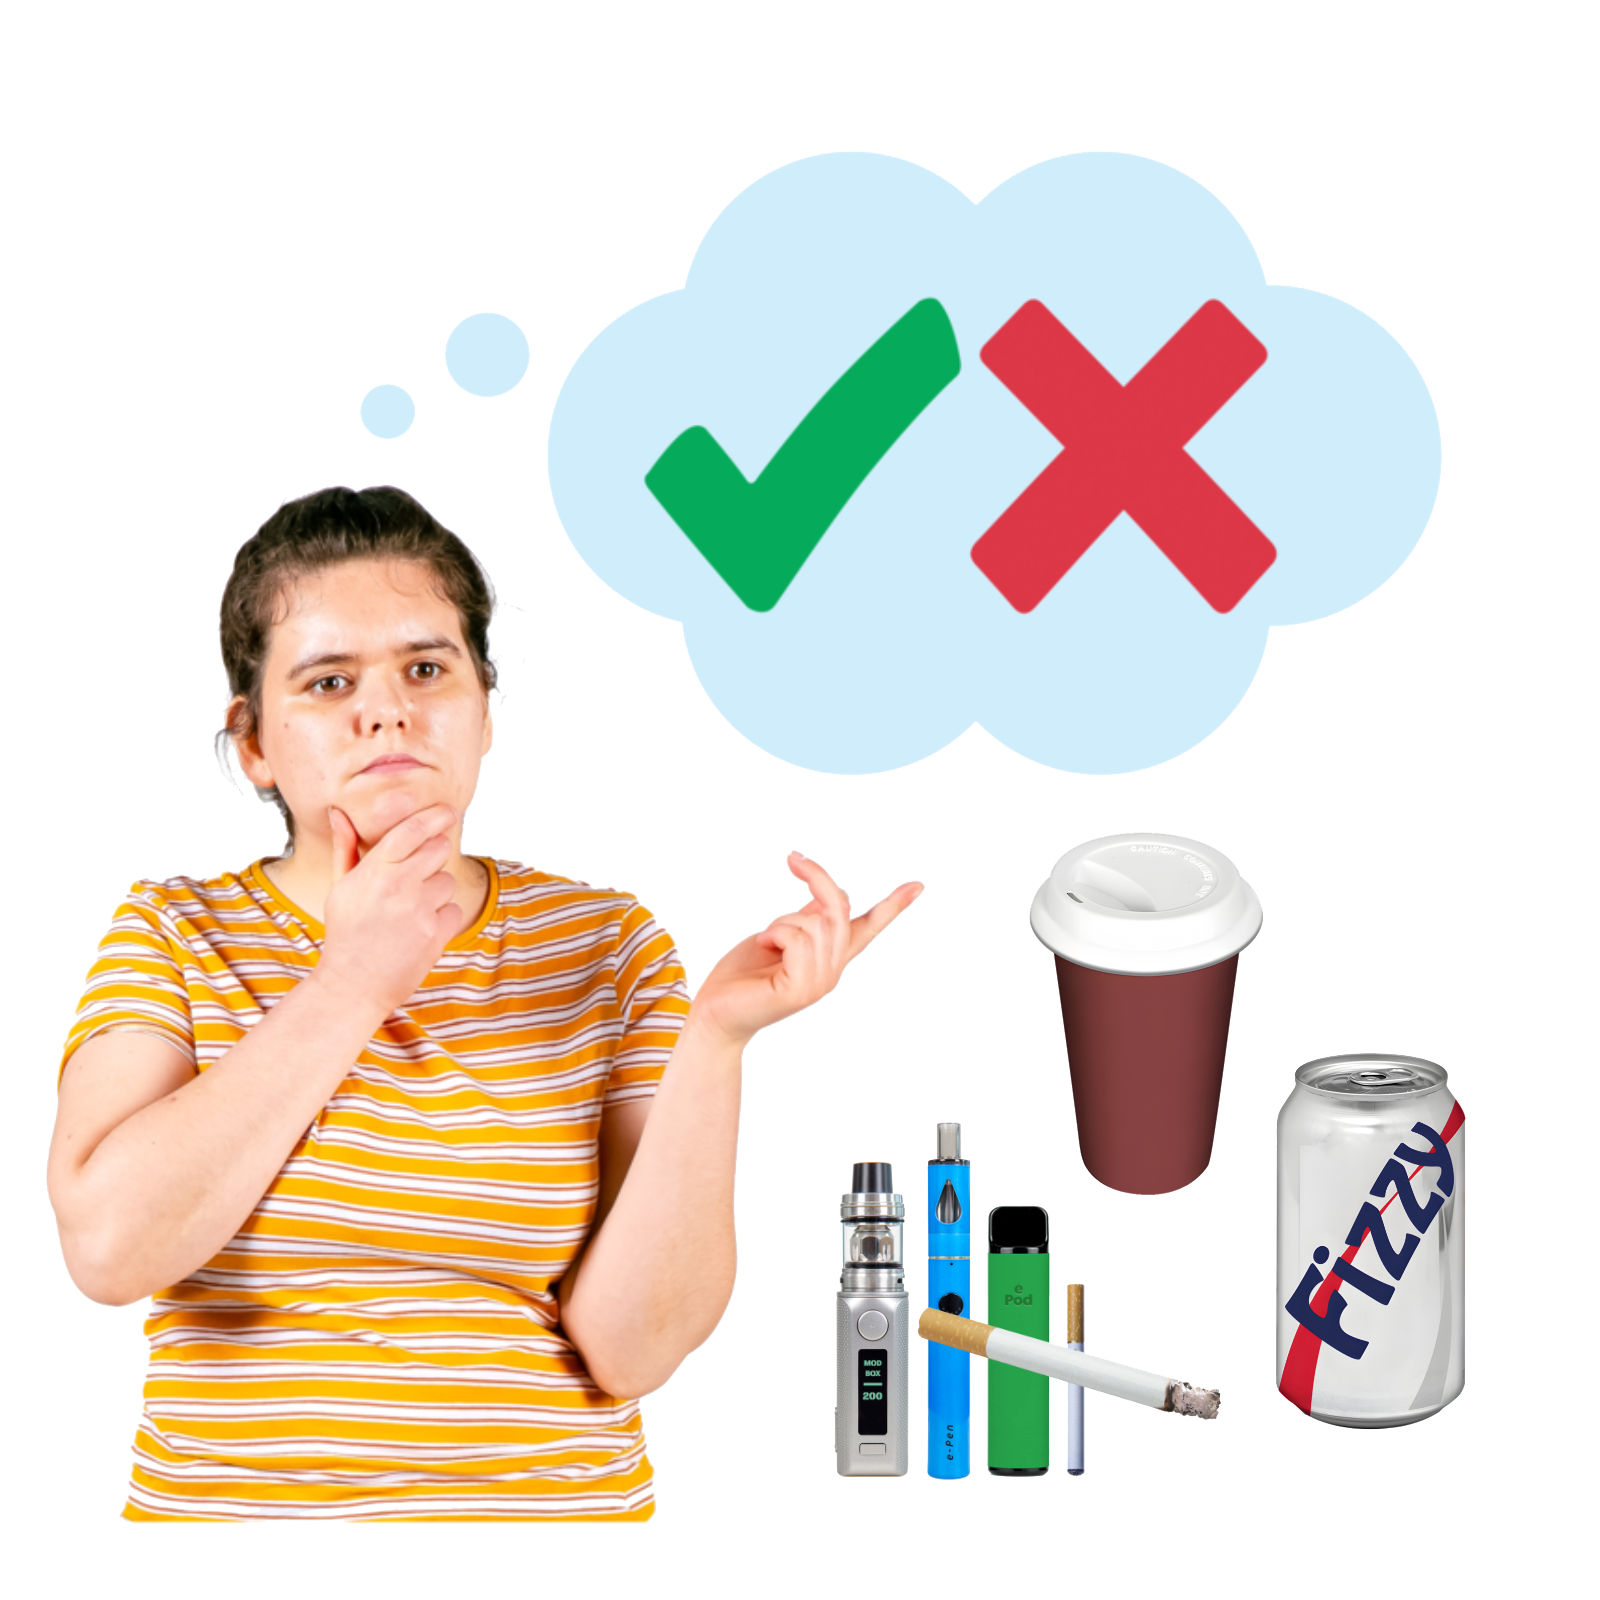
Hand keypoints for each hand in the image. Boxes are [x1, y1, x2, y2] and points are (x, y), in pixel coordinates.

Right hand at [313, 803, 464, 1016]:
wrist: (354, 984)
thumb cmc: (346, 932)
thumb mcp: (340, 888)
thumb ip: (346, 848)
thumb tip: (340, 812)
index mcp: (374, 872)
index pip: (411, 830)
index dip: (433, 816)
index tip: (446, 810)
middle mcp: (399, 887)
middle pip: (439, 849)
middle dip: (433, 855)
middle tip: (417, 873)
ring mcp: (420, 911)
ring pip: (447, 881)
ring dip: (436, 892)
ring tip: (410, 911)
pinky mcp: (436, 934)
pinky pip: (455, 910)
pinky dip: (442, 918)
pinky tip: (419, 930)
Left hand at [688, 852, 923, 1050]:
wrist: (714, 1013)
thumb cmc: (741, 976)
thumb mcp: (778, 935)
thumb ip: (805, 919)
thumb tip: (823, 895)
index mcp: (828, 957)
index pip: (867, 928)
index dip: (893, 906)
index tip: (918, 886)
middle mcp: (831, 970)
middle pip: (840, 909)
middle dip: (817, 877)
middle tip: (794, 859)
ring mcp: (819, 982)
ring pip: (817, 922)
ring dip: (785, 919)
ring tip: (768, 939)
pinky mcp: (800, 989)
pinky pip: (798, 938)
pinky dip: (776, 933)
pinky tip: (765, 947)